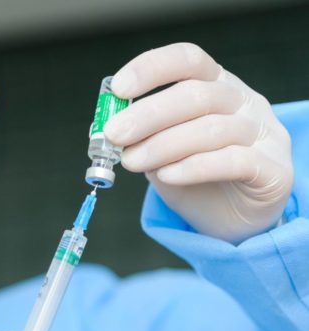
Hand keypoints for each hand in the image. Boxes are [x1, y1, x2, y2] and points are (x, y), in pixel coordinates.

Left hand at [104, 43, 292, 243]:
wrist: (231, 220)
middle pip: (195, 94)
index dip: (152, 68)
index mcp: (215, 84)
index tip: (119, 89)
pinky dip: (194, 167)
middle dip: (148, 114)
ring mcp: (263, 133)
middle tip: (115, 134)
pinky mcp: (273, 170)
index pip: (188, 60)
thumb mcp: (160, 149)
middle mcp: (243, 101)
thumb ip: (140, 135)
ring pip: (210, 129)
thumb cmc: (193, 175)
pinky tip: (166, 175)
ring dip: (161, 145)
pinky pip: (233, 161)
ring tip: (131, 161)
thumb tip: (108, 128)